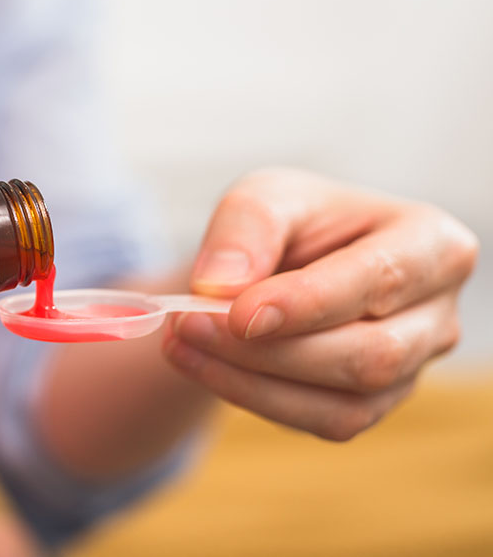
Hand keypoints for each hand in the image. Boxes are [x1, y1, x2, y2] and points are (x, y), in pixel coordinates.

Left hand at [163, 168, 477, 440]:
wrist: (282, 265)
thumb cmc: (290, 223)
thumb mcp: (266, 196)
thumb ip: (247, 226)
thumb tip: (221, 285)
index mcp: (432, 245)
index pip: (379, 279)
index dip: (308, 302)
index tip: (238, 312)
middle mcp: (436, 314)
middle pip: (368, 354)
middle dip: (268, 349)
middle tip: (186, 323)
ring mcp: (411, 368)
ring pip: (344, 402)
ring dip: (251, 380)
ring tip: (181, 343)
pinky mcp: (371, 405)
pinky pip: (318, 422)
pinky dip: (253, 398)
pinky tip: (201, 366)